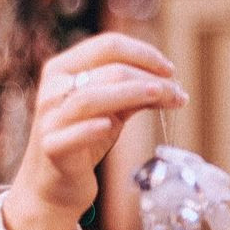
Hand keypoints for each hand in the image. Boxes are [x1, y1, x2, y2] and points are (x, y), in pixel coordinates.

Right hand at [3, 32, 185, 229]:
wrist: (55, 184)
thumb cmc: (86, 140)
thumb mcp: (112, 110)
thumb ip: (134, 94)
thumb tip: (172, 85)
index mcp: (65, 68)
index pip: (108, 45)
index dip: (143, 54)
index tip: (170, 71)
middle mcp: (53, 87)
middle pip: (106, 70)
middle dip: (148, 78)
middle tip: (179, 94)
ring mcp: (50, 118)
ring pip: (90, 98)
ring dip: (131, 94)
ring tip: (161, 97)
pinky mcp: (51, 149)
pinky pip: (69, 135)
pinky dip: (90, 129)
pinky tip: (110, 126)